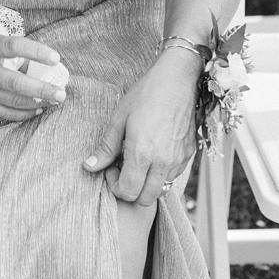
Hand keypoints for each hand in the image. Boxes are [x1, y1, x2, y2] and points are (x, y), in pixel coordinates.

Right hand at [0, 29, 67, 121]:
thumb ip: (9, 48)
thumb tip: (38, 62)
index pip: (14, 47)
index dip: (36, 52)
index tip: (55, 57)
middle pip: (15, 83)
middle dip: (42, 90)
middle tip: (61, 93)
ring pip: (12, 100)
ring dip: (37, 103)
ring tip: (54, 101)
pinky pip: (3, 112)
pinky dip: (22, 113)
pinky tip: (37, 110)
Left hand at [83, 49, 198, 205]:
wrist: (177, 79)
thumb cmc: (146, 94)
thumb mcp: (119, 118)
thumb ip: (106, 147)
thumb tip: (89, 167)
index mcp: (142, 153)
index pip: (128, 192)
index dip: (115, 186)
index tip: (111, 169)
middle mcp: (163, 162)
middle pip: (145, 199)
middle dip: (130, 190)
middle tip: (123, 169)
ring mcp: (178, 159)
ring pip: (161, 190)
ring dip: (147, 184)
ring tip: (138, 161)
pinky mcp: (189, 154)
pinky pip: (173, 176)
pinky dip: (161, 174)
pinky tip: (153, 154)